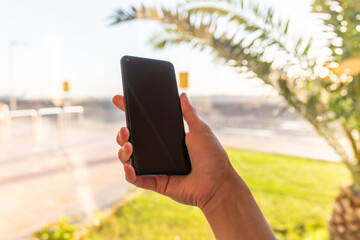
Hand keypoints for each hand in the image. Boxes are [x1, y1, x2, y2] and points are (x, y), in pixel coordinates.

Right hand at [112, 93, 235, 208]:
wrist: (218, 182)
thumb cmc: (212, 157)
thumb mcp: (200, 130)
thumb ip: (189, 113)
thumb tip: (182, 94)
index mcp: (167, 139)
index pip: (145, 125)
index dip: (130, 113)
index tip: (119, 100)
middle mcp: (158, 152)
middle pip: (131, 141)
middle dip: (122, 134)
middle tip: (125, 129)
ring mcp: (155, 168)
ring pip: (129, 158)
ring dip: (122, 151)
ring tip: (128, 145)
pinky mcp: (155, 182)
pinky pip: (136, 179)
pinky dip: (129, 173)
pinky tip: (129, 166)